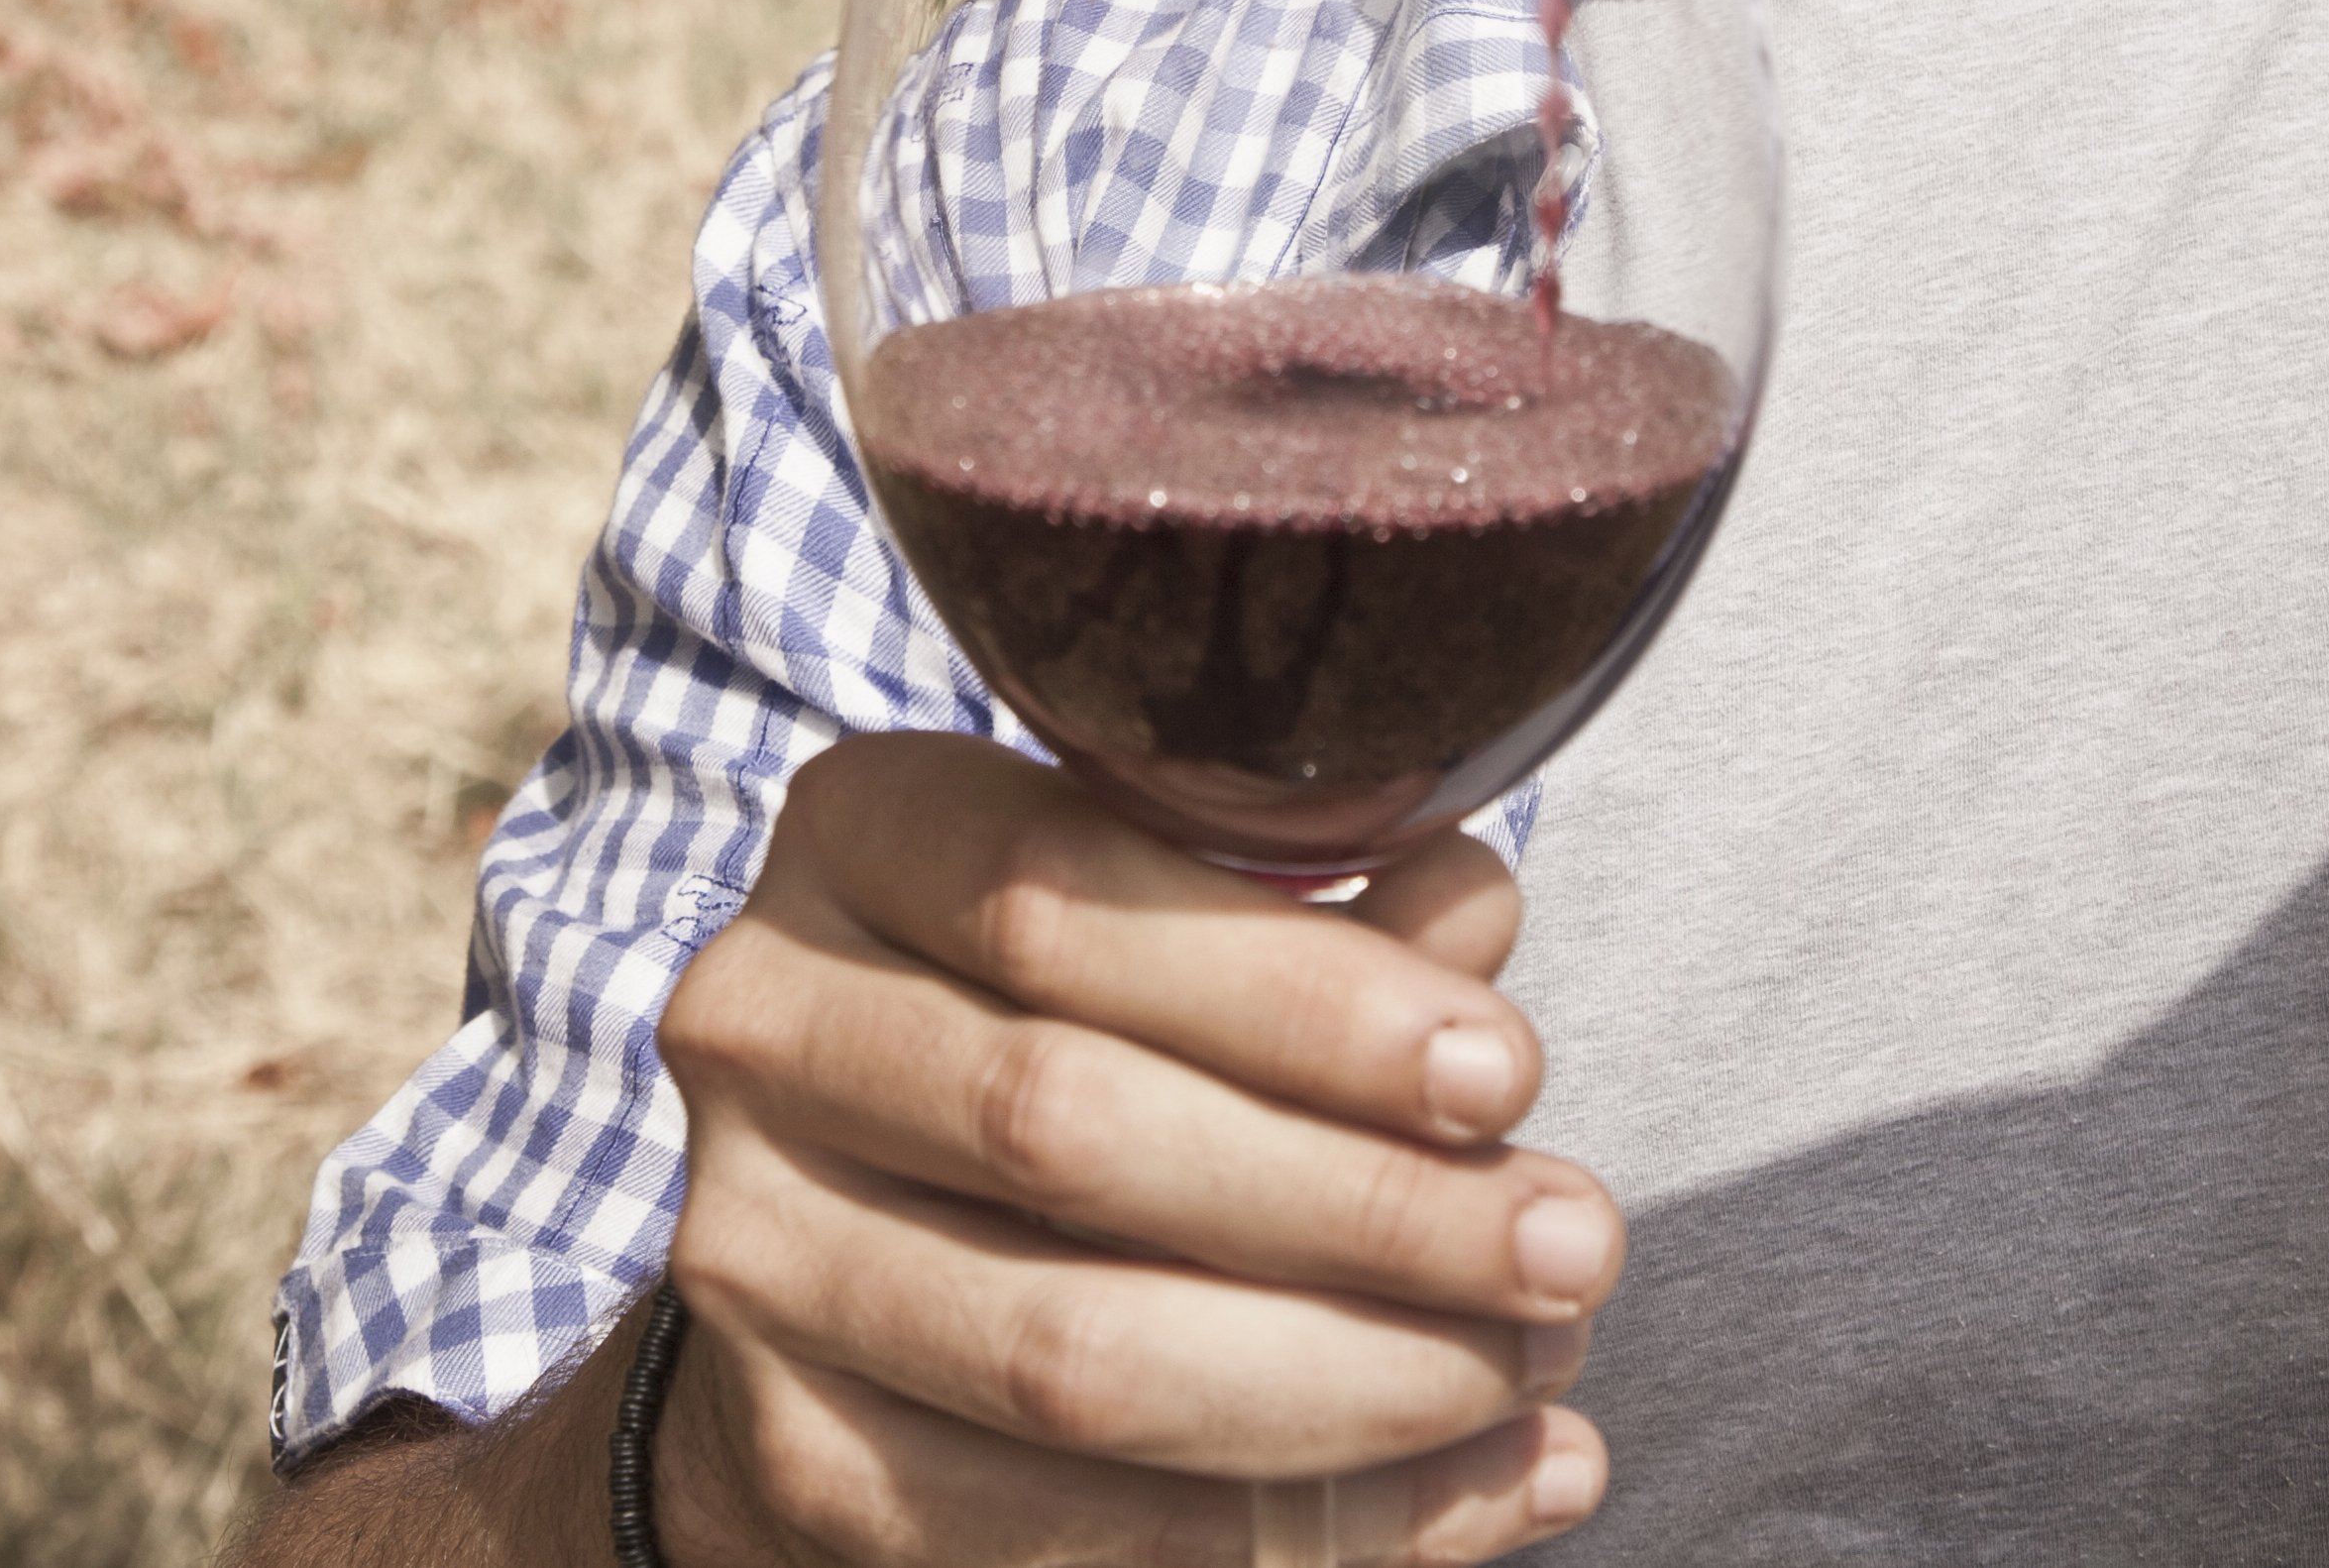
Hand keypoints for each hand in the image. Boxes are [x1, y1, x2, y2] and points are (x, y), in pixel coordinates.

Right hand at [641, 733, 1620, 1565]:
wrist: (864, 1254)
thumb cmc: (1077, 1030)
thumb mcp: (1189, 931)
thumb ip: (1326, 921)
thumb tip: (1474, 911)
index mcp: (859, 831)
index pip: (1064, 898)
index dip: (1301, 997)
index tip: (1505, 1075)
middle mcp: (763, 1023)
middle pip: (1070, 1129)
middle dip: (1363, 1206)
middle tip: (1574, 1248)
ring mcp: (754, 1251)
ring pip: (1071, 1354)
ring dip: (1355, 1387)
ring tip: (1542, 1376)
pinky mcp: (800, 1456)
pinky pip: (1062, 1532)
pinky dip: (1302, 1534)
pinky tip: (1479, 1490)